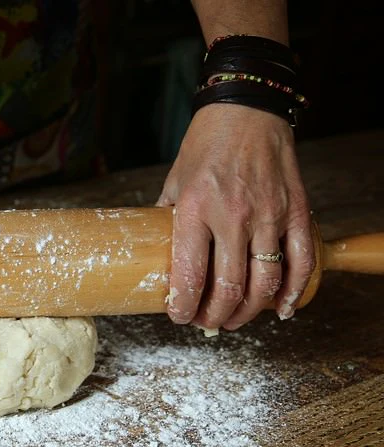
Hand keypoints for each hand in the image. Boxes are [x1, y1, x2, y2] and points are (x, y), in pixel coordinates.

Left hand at [157, 104, 315, 331]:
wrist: (247, 110)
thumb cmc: (205, 145)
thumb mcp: (174, 181)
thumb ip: (168, 219)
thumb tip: (162, 253)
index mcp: (194, 209)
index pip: (190, 274)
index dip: (184, 306)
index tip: (179, 316)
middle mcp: (232, 215)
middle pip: (230, 287)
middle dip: (215, 315)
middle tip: (206, 322)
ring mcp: (268, 214)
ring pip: (265, 282)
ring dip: (249, 311)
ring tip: (234, 320)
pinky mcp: (296, 211)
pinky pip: (300, 261)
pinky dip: (292, 291)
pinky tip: (279, 308)